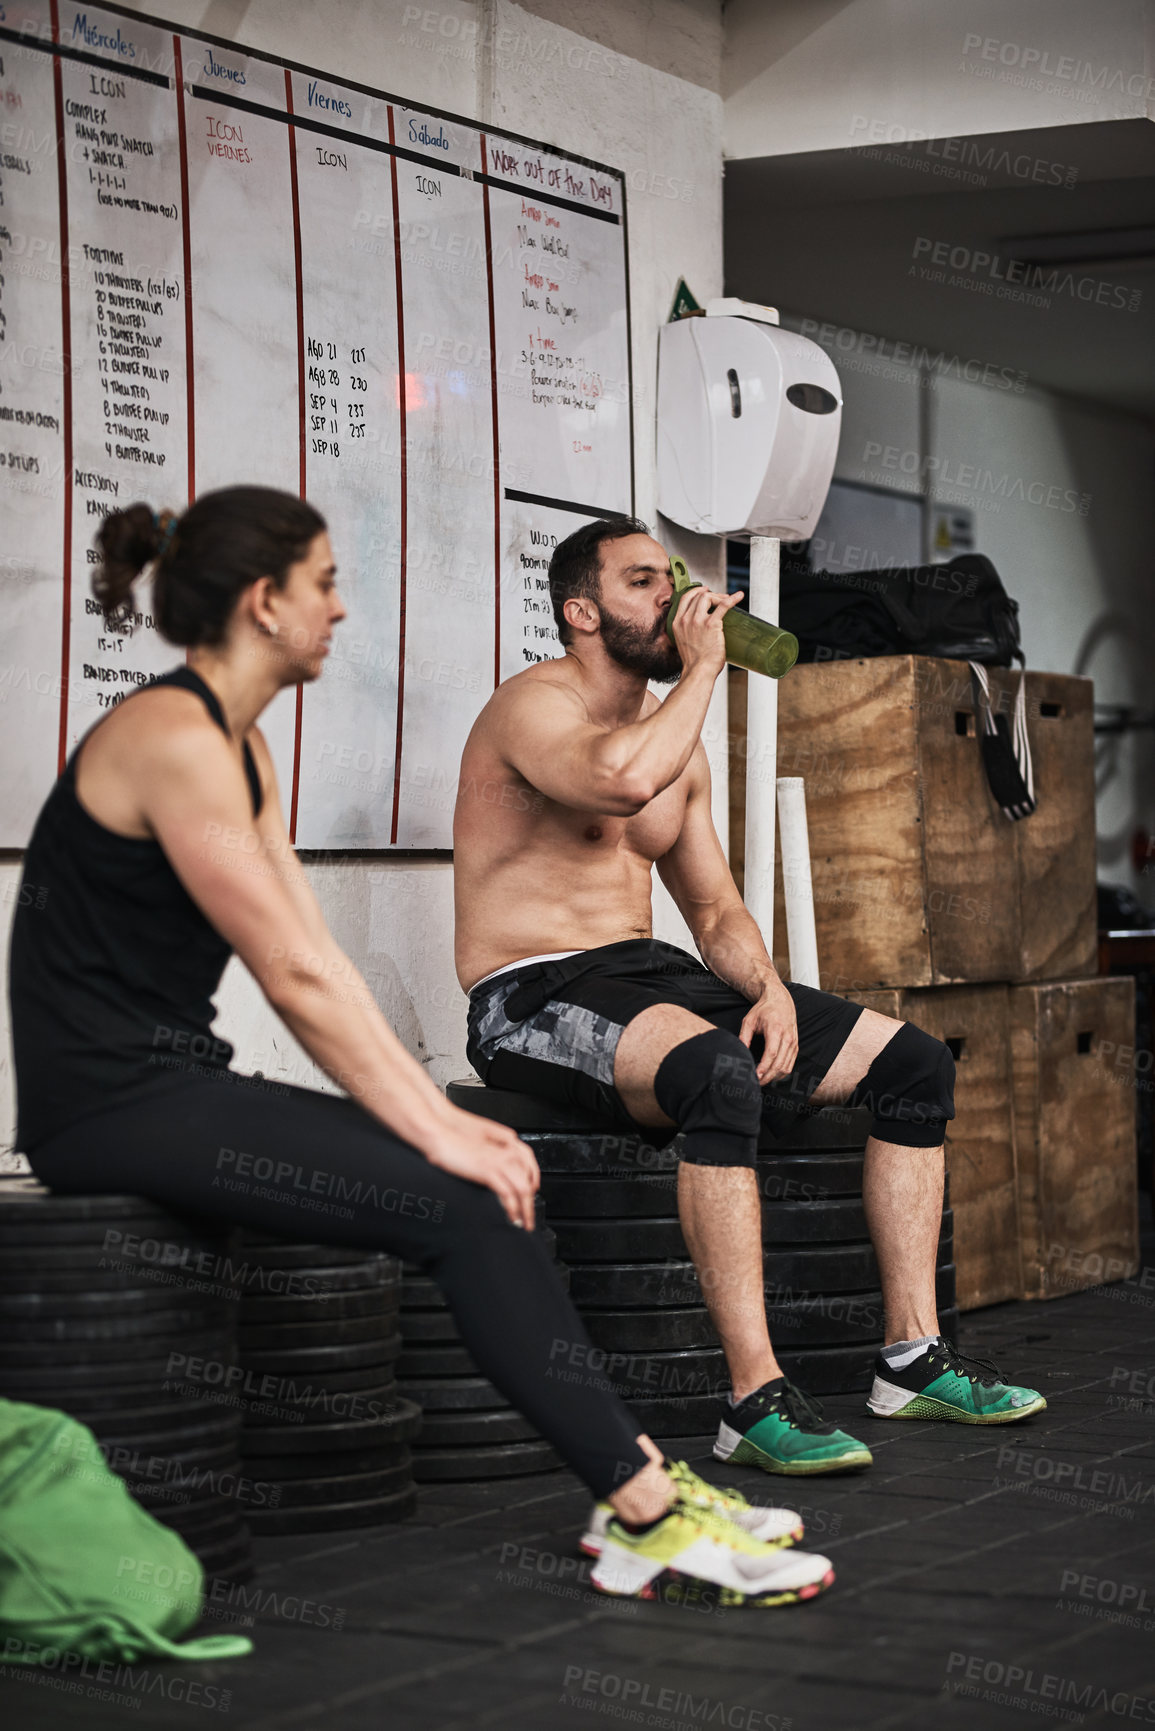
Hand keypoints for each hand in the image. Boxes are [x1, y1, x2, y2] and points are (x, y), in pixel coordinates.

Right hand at [422, 1105, 539, 1228]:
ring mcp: (499, 1162)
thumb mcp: (479, 1148)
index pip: (529, 1167)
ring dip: (526, 1210)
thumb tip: (495, 1174)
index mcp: (505, 1147)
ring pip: (522, 1189)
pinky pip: (508, 1194)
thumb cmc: (455, 1141)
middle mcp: (507, 1153)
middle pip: (529, 1181)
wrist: (441, 1136)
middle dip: (531, 1203)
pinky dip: (513, 1208)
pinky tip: (512, 1217)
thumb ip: (491, 1157)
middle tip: (529, 1219)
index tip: (531, 1198)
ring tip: (524, 1223)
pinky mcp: (489, 1171)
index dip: (533, 1184)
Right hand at [669, 584, 744, 678]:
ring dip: (719, 596)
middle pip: (697, 596)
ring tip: (728, 599)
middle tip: (720, 598)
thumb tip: (700, 630)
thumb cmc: (695, 663)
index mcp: (677, 623)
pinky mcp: (711, 624)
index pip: (684, 598)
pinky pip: (723, 605)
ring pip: (707, 597)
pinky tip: (739, 596)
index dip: (695, 592)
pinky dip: (732, 599)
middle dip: (710, 594)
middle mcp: (685, 620)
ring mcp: (697, 621)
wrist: (698, 672)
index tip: (704, 591)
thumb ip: (688, 633)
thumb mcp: (683, 643)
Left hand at [738, 977, 798, 1082]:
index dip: (764, 1068)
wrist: (780, 1001)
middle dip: (767, 1077)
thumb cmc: (764, 1010)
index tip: (755, 1076)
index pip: (771, 1054)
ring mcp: (793, 1042)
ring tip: (762, 1081)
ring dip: (774, 1077)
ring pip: (786, 1067)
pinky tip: (771, 1075)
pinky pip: (790, 1064)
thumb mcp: (749, 1021)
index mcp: (776, 1030)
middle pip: (779, 1064)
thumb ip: (744, 1037)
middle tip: (756, 1083)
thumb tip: (739, 1054)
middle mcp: (787, 1037)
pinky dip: (781, 1073)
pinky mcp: (796, 1046)